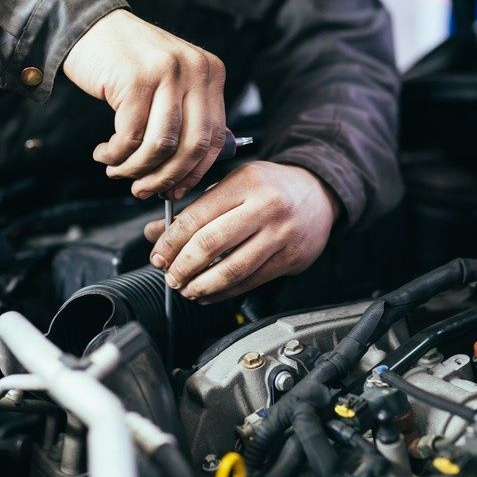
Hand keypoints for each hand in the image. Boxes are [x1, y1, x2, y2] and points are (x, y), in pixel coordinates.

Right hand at [63, 9, 227, 198]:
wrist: (88, 26)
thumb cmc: (127, 63)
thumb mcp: (169, 84)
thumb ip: (185, 118)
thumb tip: (185, 176)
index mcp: (211, 73)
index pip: (215, 137)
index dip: (195, 172)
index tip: (175, 190)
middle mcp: (195, 70)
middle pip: (192, 145)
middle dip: (166, 177)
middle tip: (142, 190)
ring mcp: (167, 72)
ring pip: (161, 145)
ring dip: (136, 168)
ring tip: (117, 171)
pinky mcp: (136, 79)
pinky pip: (130, 136)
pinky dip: (115, 154)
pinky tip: (104, 154)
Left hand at [144, 162, 340, 303]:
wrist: (319, 193)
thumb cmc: (271, 187)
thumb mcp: (233, 184)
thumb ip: (196, 208)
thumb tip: (157, 233)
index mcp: (246, 183)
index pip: (198, 216)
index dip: (171, 241)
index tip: (158, 255)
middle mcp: (266, 207)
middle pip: (212, 243)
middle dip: (183, 266)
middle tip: (169, 275)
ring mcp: (281, 235)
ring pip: (232, 269)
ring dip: (202, 285)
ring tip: (186, 288)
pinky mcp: (291, 258)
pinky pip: (251, 282)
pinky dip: (224, 293)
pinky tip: (208, 294)